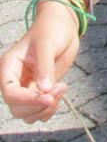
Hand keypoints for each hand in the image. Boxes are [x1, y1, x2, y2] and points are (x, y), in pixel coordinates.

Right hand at [0, 1, 79, 123]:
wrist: (62, 26)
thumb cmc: (51, 29)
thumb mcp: (47, 44)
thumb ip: (44, 67)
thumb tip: (44, 90)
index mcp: (9, 67)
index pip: (10, 93)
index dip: (27, 100)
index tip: (47, 97)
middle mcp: (15, 81)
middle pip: (17, 109)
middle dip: (39, 105)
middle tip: (60, 88)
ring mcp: (27, 88)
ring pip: (28, 115)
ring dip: (46, 109)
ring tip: (62, 88)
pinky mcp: (39, 92)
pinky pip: (40, 112)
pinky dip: (50, 109)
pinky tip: (60, 92)